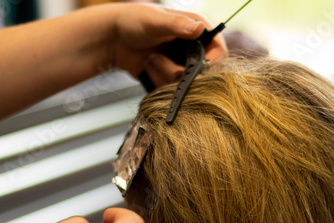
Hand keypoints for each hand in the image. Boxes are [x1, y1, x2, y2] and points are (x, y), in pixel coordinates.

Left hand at [110, 3, 227, 85]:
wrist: (114, 38)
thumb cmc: (134, 20)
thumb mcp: (156, 21)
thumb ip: (177, 25)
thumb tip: (198, 29)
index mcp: (198, 30)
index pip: (219, 51)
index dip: (212, 63)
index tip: (196, 69)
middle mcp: (194, 49)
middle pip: (203, 73)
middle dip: (180, 71)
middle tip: (158, 58)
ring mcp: (182, 66)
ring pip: (185, 84)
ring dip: (164, 73)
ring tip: (150, 58)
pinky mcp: (171, 79)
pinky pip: (171, 90)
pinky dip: (157, 81)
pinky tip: (148, 67)